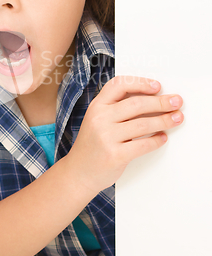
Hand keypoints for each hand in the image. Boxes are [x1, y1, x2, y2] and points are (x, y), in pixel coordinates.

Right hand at [67, 76, 183, 192]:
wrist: (79, 172)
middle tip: (176, 102)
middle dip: (161, 102)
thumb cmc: (93, 144)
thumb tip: (151, 100)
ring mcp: (106, 137)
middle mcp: (100, 118)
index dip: (140, 83)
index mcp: (97, 106)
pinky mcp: (115, 155)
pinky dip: (156, 140)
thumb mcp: (97, 119)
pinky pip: (143, 145)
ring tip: (176, 118)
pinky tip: (162, 137)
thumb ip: (117, 108)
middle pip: (136, 104)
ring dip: (164, 120)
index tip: (157, 87)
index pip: (119, 85)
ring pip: (143, 124)